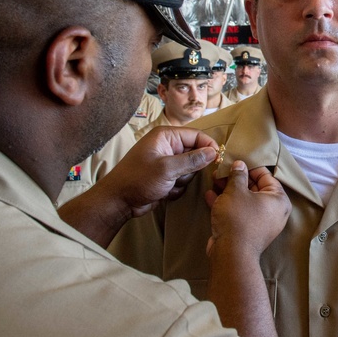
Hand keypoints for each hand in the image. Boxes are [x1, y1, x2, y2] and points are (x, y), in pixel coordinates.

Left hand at [97, 125, 218, 216]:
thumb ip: (192, 160)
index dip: (208, 146)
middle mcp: (167, 146)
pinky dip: (177, 188)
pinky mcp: (166, 177)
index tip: (219, 159)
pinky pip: (183, 181)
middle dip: (192, 168)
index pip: (196, 135)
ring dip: (183, 180)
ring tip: (168, 184)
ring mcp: (167, 162)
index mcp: (166, 136)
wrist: (118, 201)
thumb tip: (214, 152)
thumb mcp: (167, 169)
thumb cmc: (138, 179)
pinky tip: (164, 191)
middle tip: (181, 175)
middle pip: (195, 153)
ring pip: (190, 170)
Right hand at [205, 162, 290, 258]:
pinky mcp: (247, 231)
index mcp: (278, 199)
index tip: (235, 161)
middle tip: (221, 171)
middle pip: (254, 188)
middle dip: (236, 178)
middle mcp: (273, 211)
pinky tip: (210, 195)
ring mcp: (260, 222)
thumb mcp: (236, 191)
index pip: (266, 176)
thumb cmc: (238, 218)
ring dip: (228, 190)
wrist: (231, 254)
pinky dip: (226, 204)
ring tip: (214, 180)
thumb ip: (238, 175)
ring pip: (244, 200)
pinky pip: (238, 212)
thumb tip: (239, 165)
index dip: (249, 167)